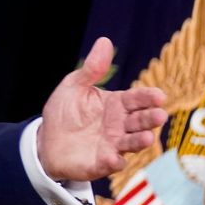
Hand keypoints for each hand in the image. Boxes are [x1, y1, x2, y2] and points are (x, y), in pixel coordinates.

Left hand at [37, 36, 166, 181]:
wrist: (45, 140)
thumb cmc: (64, 112)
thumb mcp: (74, 86)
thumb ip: (91, 68)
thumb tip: (105, 41)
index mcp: (116, 105)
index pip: (136, 99)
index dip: (148, 98)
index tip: (158, 95)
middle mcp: (119, 126)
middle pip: (140, 121)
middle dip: (150, 118)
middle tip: (159, 115)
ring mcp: (112, 145)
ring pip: (131, 143)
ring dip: (140, 141)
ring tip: (147, 137)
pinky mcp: (100, 163)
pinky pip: (111, 163)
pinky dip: (114, 161)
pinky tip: (115, 158)